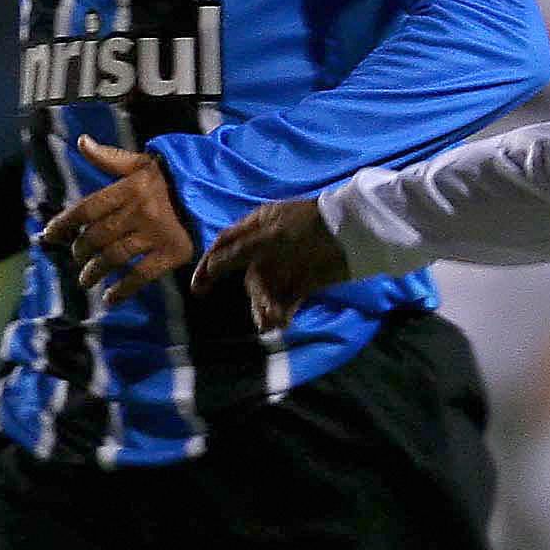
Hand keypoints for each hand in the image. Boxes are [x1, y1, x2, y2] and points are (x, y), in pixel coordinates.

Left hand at [39, 137, 192, 305]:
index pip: (86, 208)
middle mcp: (139, 211)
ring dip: (95, 272)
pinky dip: (123, 289)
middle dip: (80, 251)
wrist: (216, 191)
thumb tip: (82, 142)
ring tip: (86, 280)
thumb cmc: (172, 177)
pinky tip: (110, 298)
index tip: (48, 236)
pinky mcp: (173, 253)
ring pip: (114, 257)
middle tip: (77, 258)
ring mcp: (155, 234)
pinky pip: (141, 275)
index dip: (64, 223)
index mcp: (128, 189)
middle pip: (97, 237)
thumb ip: (109, 157)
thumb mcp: (141, 162)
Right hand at [192, 198, 349, 332]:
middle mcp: (267, 248)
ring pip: (267, 292)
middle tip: (264, 314)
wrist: (351, 234)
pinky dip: (283, 312)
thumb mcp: (270, 236)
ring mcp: (286, 265)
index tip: (198, 290)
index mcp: (256, 227)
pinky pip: (286, 300)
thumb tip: (210, 265)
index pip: (225, 246)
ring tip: (275, 322)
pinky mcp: (304, 281)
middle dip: (255, 298)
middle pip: (249, 278)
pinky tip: (284, 322)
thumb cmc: (307, 226)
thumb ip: (239, 251)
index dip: (209, 266)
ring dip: (267, 308)